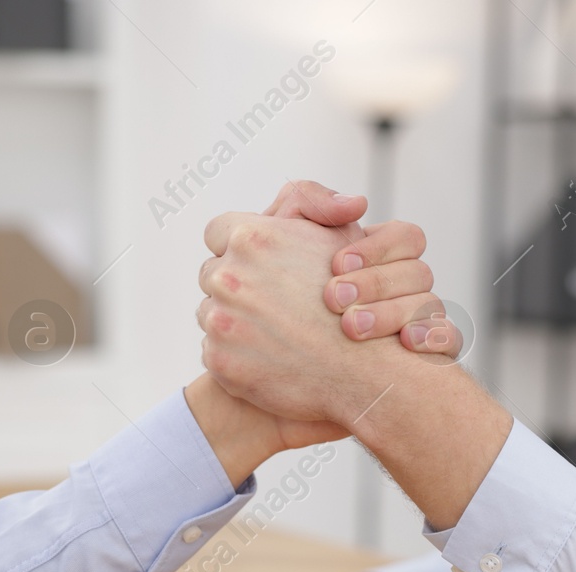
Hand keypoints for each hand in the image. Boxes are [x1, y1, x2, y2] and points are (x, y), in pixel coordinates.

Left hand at [200, 212, 401, 424]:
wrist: (366, 372)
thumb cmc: (359, 300)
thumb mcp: (341, 234)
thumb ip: (312, 201)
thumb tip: (320, 195)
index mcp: (251, 238)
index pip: (218, 232)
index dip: (237, 246)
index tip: (258, 263)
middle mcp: (228, 276)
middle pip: (210, 274)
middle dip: (235, 285)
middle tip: (272, 303)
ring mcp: (220, 321)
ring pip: (209, 313)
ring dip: (232, 319)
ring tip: (274, 331)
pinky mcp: (218, 360)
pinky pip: (213, 350)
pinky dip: (235, 354)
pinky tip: (269, 357)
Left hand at [260, 180, 463, 358]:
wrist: (272, 379)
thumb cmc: (272, 306)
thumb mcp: (274, 243)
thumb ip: (304, 204)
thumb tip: (356, 204)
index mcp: (379, 262)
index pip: (406, 238)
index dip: (377, 247)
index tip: (336, 263)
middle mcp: (404, 292)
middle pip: (419, 272)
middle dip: (377, 283)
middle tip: (334, 299)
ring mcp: (418, 326)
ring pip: (433, 305)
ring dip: (395, 313)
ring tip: (352, 328)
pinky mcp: (425, 361)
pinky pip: (450, 340)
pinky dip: (433, 337)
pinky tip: (404, 344)